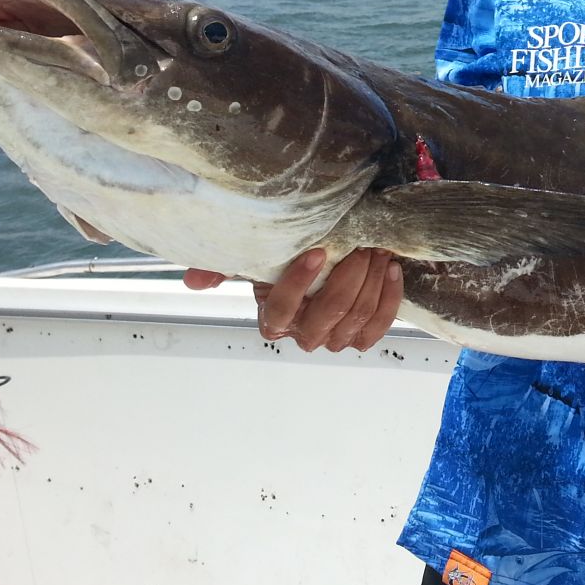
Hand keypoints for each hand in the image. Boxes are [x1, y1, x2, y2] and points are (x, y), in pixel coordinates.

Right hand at [183, 247, 404, 351]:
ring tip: (376, 249)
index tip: (317, 251)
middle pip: (329, 313)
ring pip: (357, 316)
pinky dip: (389, 297)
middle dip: (348, 277)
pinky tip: (391, 268)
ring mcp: (336, 338)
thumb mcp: (255, 259)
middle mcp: (304, 334)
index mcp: (274, 319)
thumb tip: (193, 281)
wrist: (329, 259)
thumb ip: (221, 267)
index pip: (282, 310)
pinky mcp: (364, 335)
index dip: (299, 284)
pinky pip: (380, 324)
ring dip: (371, 281)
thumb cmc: (287, 259)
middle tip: (360, 245)